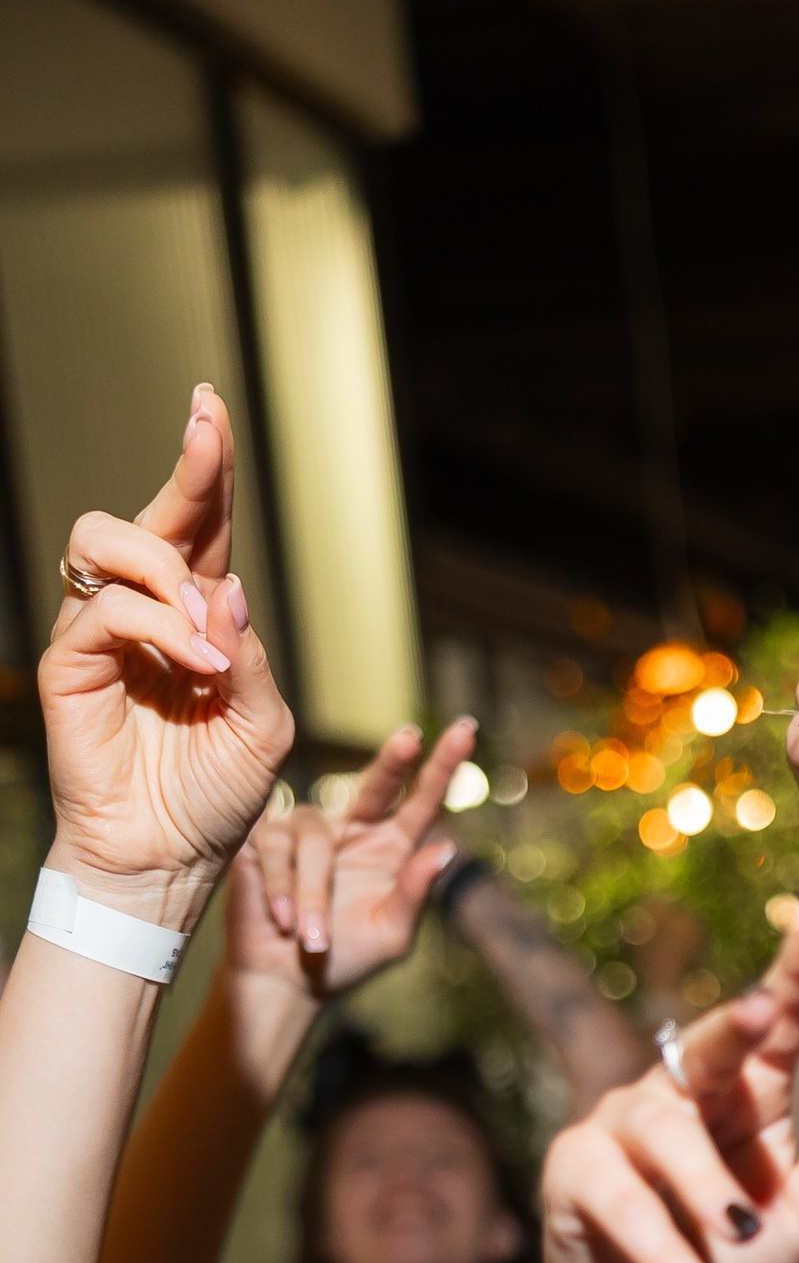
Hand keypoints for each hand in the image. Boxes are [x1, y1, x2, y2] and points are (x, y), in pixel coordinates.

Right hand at [39, 386, 293, 922]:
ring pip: (109, 537)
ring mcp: (102, 631)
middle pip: (152, 512)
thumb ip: (251, 655)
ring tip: (207, 628)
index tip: (209, 405)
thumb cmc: (217, 797)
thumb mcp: (262, 725)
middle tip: (208, 436)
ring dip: (168, 567)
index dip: (205, 466)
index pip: (203, 526)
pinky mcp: (71, 661)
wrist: (171, 858)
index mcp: (197, 616)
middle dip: (185, 468)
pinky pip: (108, 609)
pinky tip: (197, 665)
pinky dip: (160, 627)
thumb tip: (224, 590)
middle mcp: (146, 610)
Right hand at [231, 714, 476, 991]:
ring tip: (313, 940)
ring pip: (317, 838)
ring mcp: (309, 831)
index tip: (466, 730)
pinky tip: (282, 922)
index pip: (422, 803)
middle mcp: (354, 830)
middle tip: (411, 737)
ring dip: (313, 894)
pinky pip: (278, 850)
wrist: (286, 982)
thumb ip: (415, 893)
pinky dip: (283, 890)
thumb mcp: (391, 934)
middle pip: (376, 784)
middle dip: (394, 760)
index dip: (443, 768)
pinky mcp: (266, 840)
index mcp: (391, 848)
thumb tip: (447, 848)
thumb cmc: (346, 960)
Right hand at [539, 901, 798, 1262]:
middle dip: (737, 1024)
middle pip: (710, 1043)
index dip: (798, 968)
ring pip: (666, 1132)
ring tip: (738, 1246)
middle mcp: (683, 1093)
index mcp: (748, 1096)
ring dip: (705, 1193)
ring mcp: (622, 1124)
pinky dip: (664, 1250)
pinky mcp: (576, 1171)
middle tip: (768, 1009)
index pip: (778, 1023)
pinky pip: (623, 1199)